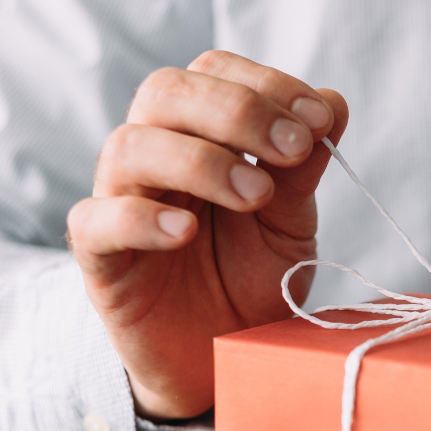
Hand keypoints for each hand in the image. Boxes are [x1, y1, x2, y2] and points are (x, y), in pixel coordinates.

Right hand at [67, 51, 348, 419]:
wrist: (223, 358)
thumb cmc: (250, 279)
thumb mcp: (289, 222)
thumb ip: (302, 167)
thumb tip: (334, 103)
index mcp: (199, 134)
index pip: (213, 71)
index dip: (266, 83)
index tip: (319, 120)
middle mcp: (154, 155)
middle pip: (166, 91)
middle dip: (237, 110)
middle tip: (293, 150)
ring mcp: (120, 201)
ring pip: (130, 147)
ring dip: (201, 162)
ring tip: (254, 196)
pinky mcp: (100, 257)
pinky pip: (96, 220)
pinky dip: (141, 218)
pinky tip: (185, 232)